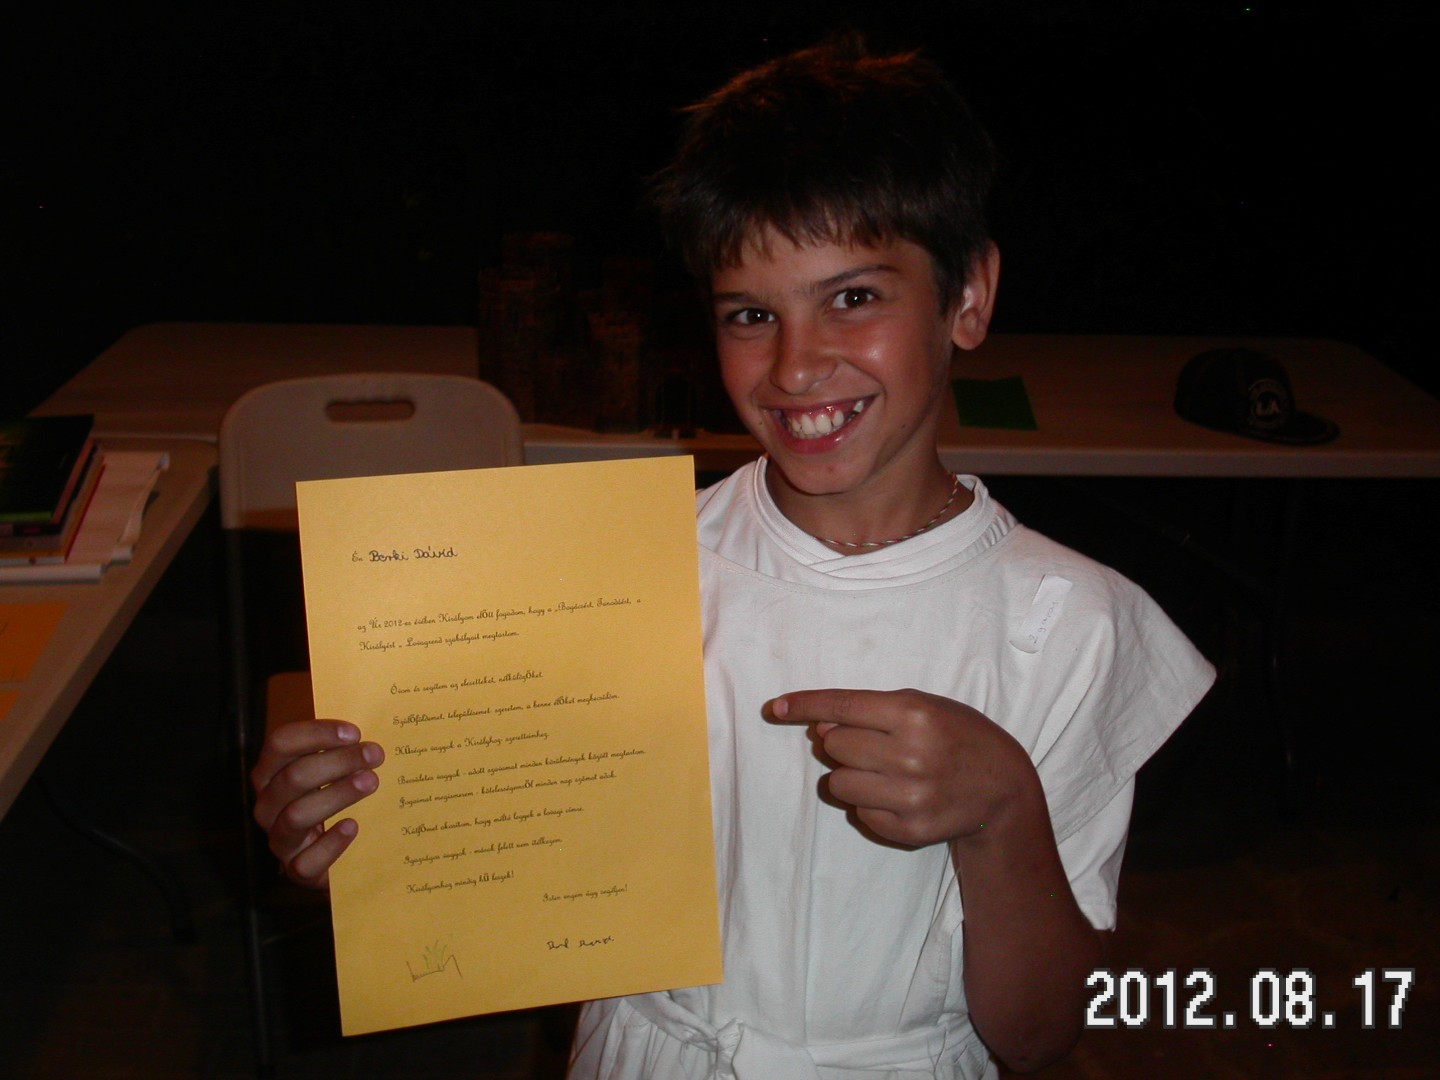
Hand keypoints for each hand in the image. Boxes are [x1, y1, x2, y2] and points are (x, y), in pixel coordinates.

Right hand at [250, 720, 383, 888]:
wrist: (337, 855)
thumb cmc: (334, 801)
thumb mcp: (331, 772)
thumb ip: (341, 749)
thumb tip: (374, 723)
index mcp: (271, 773)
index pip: (280, 743)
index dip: (315, 733)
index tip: (354, 732)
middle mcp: (268, 805)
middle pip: (293, 777)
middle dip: (337, 761)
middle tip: (374, 754)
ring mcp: (279, 840)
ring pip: (297, 814)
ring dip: (337, 794)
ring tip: (371, 782)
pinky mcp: (297, 870)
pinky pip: (306, 861)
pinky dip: (331, 843)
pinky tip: (353, 826)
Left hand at [769, 688, 1030, 847]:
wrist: (1002, 790)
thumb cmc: (959, 736)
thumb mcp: (926, 706)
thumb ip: (873, 711)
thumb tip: (820, 728)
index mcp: (914, 715)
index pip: (842, 707)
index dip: (804, 705)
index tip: (775, 708)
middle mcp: (910, 755)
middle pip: (835, 746)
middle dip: (842, 743)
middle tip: (872, 745)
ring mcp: (910, 797)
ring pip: (838, 783)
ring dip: (849, 776)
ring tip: (882, 772)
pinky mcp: (909, 830)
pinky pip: (858, 814)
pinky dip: (867, 804)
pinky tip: (896, 796)